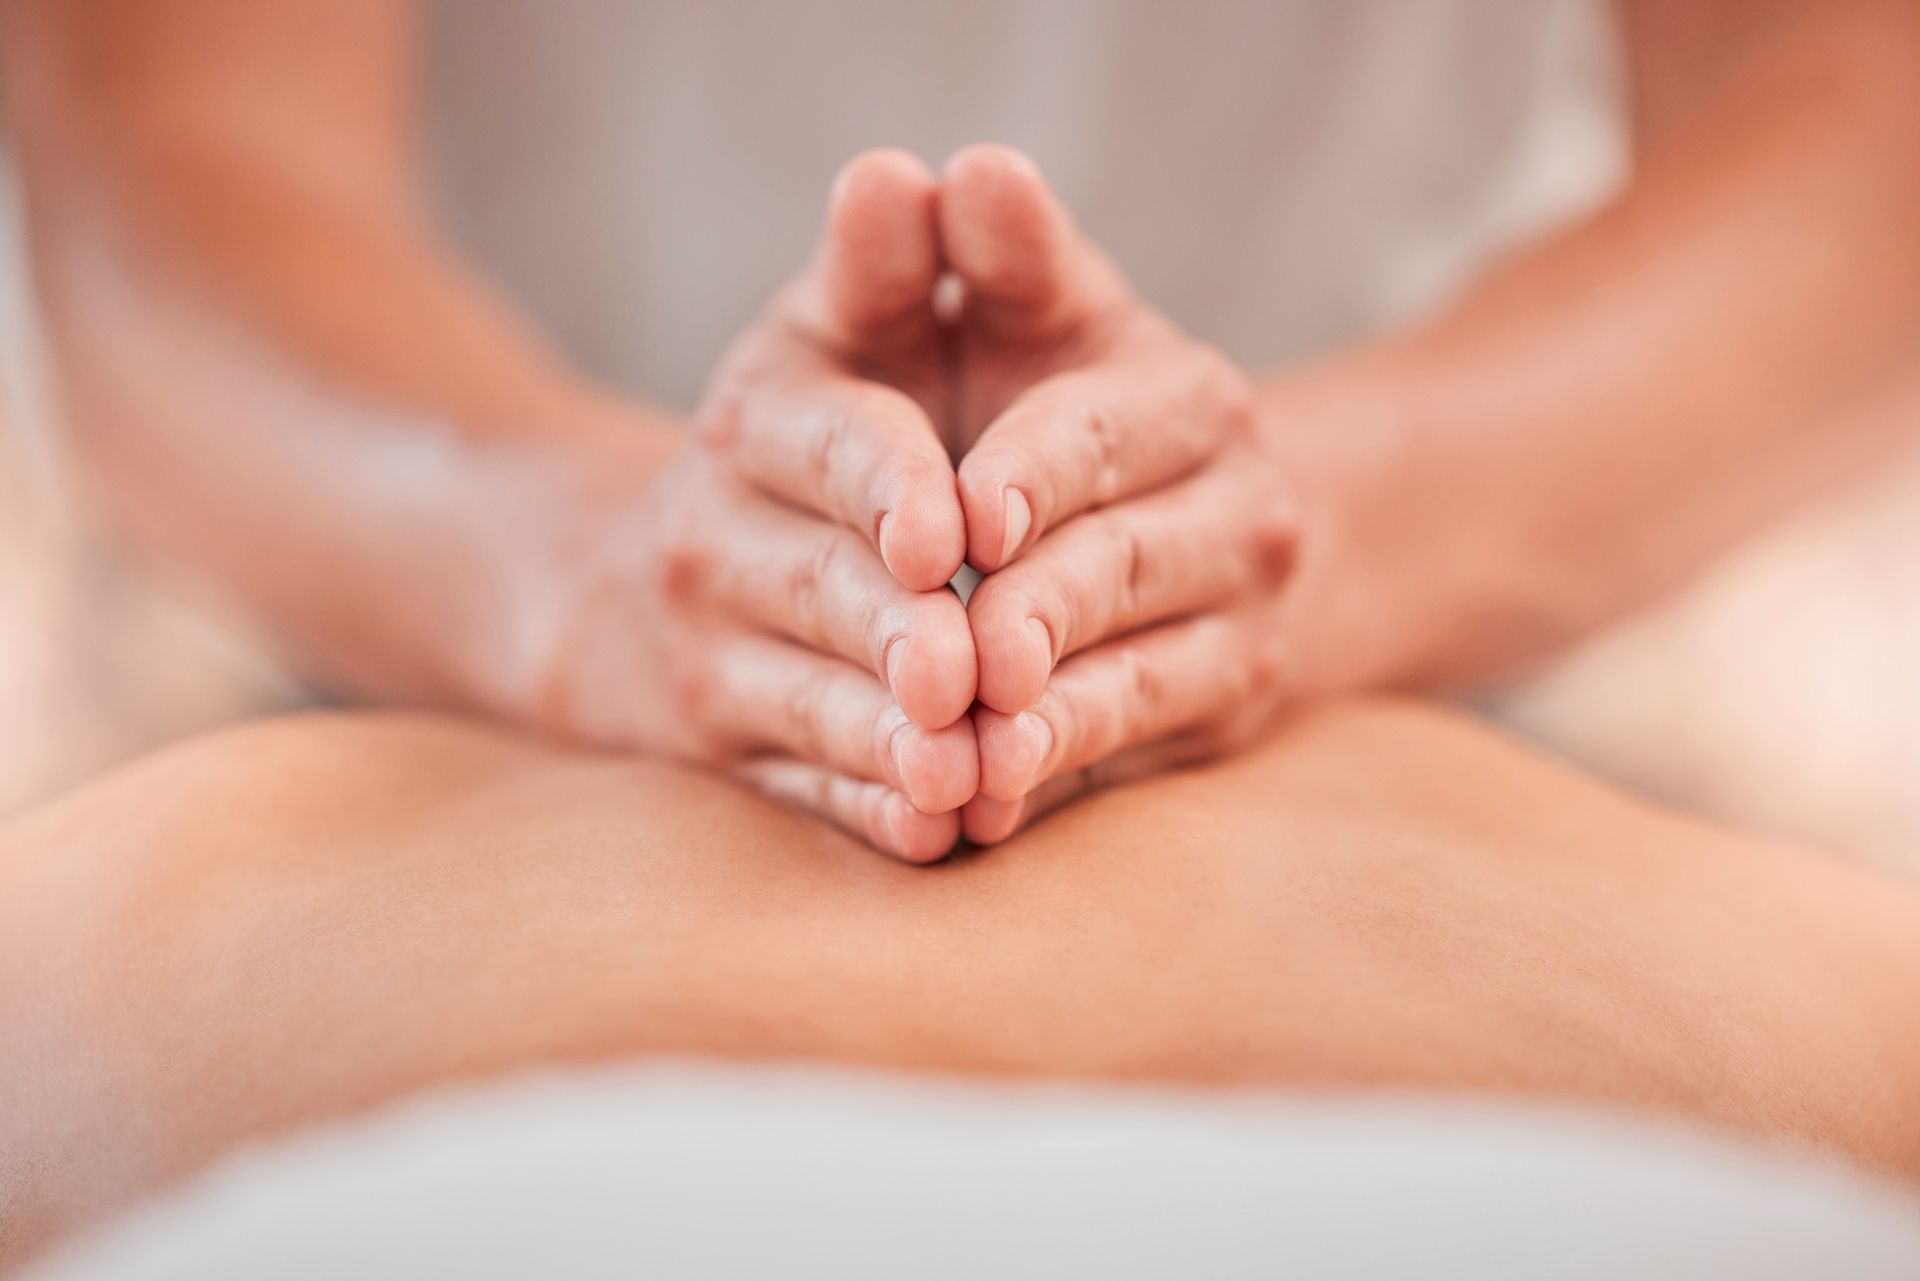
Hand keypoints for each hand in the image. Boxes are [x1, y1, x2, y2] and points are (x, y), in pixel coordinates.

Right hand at [537, 154, 980, 861]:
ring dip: (884, 742)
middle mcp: (714, 537)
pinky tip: (929, 835)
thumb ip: (887, 266)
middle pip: (816, 588)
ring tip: (962, 774)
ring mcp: (710, 655)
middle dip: (895, 633)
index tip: (949, 531)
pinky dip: (861, 814)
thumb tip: (920, 171)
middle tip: (969, 673)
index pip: (828, 442)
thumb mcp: (824, 332)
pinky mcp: (724, 752)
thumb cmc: (796, 438)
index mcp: (758, 419)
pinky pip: (794, 790)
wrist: (624, 577)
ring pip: (804, 703)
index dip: (887, 483)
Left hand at [934, 147, 1303, 842]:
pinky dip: (1059, 783)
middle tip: (957, 661)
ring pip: (1141, 679)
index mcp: (1187, 397)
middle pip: (1125, 566)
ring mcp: (1244, 624)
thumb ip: (1001, 253)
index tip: (965, 520)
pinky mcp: (1222, 716)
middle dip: (1037, 614)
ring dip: (1050, 722)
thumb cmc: (1088, 408)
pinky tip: (986, 810)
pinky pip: (1135, 756)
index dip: (1036, 473)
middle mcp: (1241, 509)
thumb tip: (963, 170)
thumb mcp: (1053, 312)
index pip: (1107, 430)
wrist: (1243, 525)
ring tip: (971, 758)